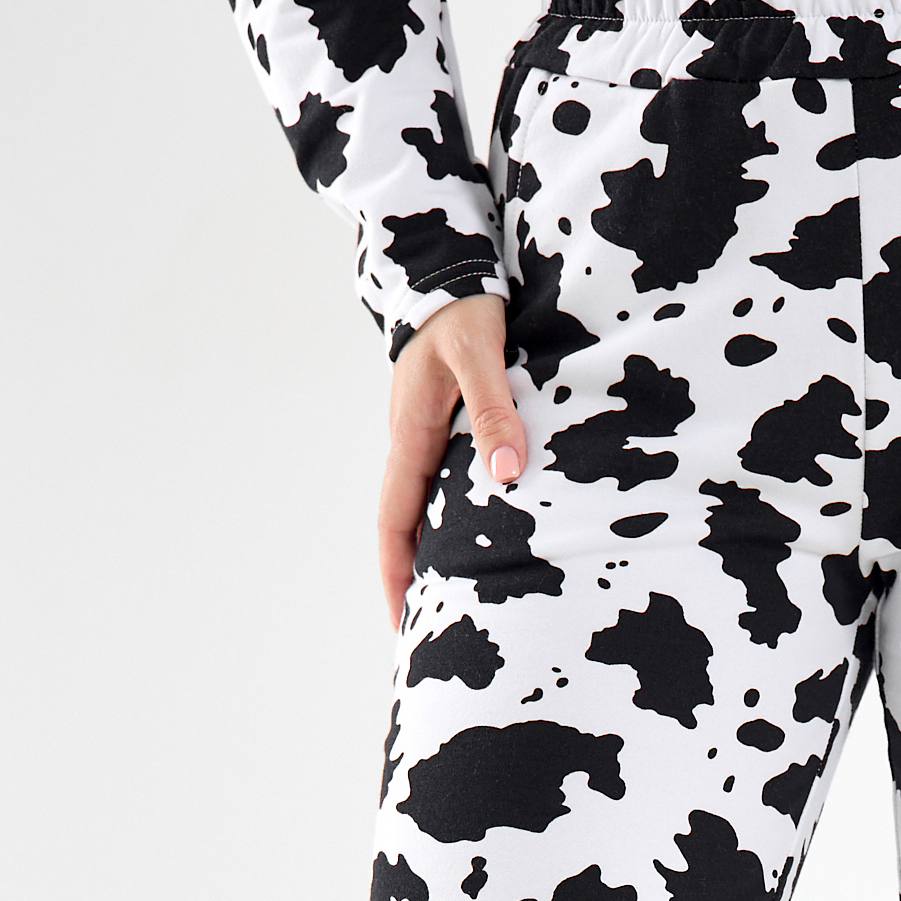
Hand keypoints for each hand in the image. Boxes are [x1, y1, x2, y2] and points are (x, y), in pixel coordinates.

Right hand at [377, 294, 525, 628]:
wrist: (447, 270)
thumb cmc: (463, 310)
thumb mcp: (480, 354)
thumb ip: (495, 408)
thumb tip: (505, 471)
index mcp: (412, 435)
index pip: (395, 520)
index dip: (396, 572)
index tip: (401, 619)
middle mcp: (412, 441)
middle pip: (403, 524)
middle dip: (410, 578)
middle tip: (425, 629)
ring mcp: (426, 435)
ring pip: (423, 506)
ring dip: (430, 551)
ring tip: (451, 598)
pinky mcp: (445, 425)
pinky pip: (442, 484)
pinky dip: (450, 519)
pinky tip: (474, 540)